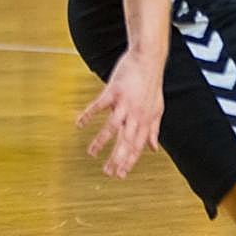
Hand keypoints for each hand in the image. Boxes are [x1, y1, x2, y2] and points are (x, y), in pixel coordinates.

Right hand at [77, 49, 164, 178]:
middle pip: (126, 140)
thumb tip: (154, 149)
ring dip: (102, 140)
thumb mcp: (157, 108)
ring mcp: (125, 102)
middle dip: (117, 158)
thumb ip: (153, 130)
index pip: (137, 145)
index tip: (120, 176)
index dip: (129, 161)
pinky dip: (88, 114)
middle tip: (107, 173)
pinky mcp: (115, 90)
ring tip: (91, 153)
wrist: (148, 59)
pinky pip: (99, 105)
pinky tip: (78, 124)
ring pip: (113, 126)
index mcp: (145, 119)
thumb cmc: (151, 85)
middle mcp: (136, 113)